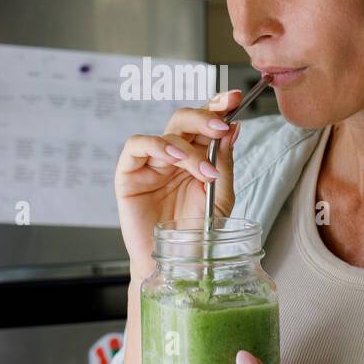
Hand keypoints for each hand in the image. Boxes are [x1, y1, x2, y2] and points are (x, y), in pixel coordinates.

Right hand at [114, 88, 243, 266]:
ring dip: (187, 146)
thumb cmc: (197, 235)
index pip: (205, 123)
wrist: (175, 265)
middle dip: (205, 117)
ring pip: (166, 132)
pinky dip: (156, 145)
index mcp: (197, 157)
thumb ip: (224, 162)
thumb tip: (234, 127)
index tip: (235, 98)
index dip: (218, 106)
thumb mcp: (220, 196)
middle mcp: (174, 156)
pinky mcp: (128, 174)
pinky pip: (136, 145)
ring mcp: (151, 163)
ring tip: (203, 171)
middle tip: (221, 126)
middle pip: (185, 120)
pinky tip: (172, 158)